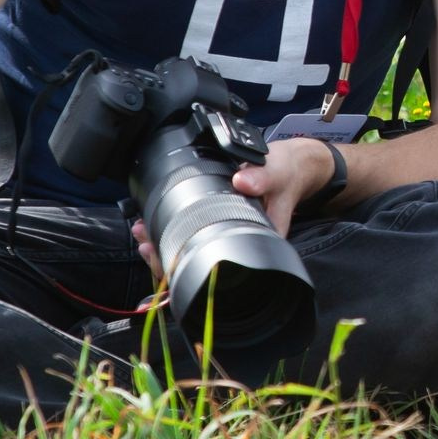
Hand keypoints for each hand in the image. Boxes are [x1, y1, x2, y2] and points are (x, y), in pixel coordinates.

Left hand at [131, 137, 336, 279]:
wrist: (294, 167)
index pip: (220, 269)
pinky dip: (171, 231)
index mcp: (256, 242)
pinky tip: (154, 223)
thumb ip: (262, 177)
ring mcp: (227, 235)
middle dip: (166, 259)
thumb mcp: (277, 172)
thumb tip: (243, 181)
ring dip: (164, 246)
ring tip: (144, 231)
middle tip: (146, 242)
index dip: (189, 271)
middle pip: (199, 266)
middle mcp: (239, 244)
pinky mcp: (219, 223)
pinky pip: (192, 235)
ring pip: (192, 253)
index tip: (165, 257)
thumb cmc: (288, 176)